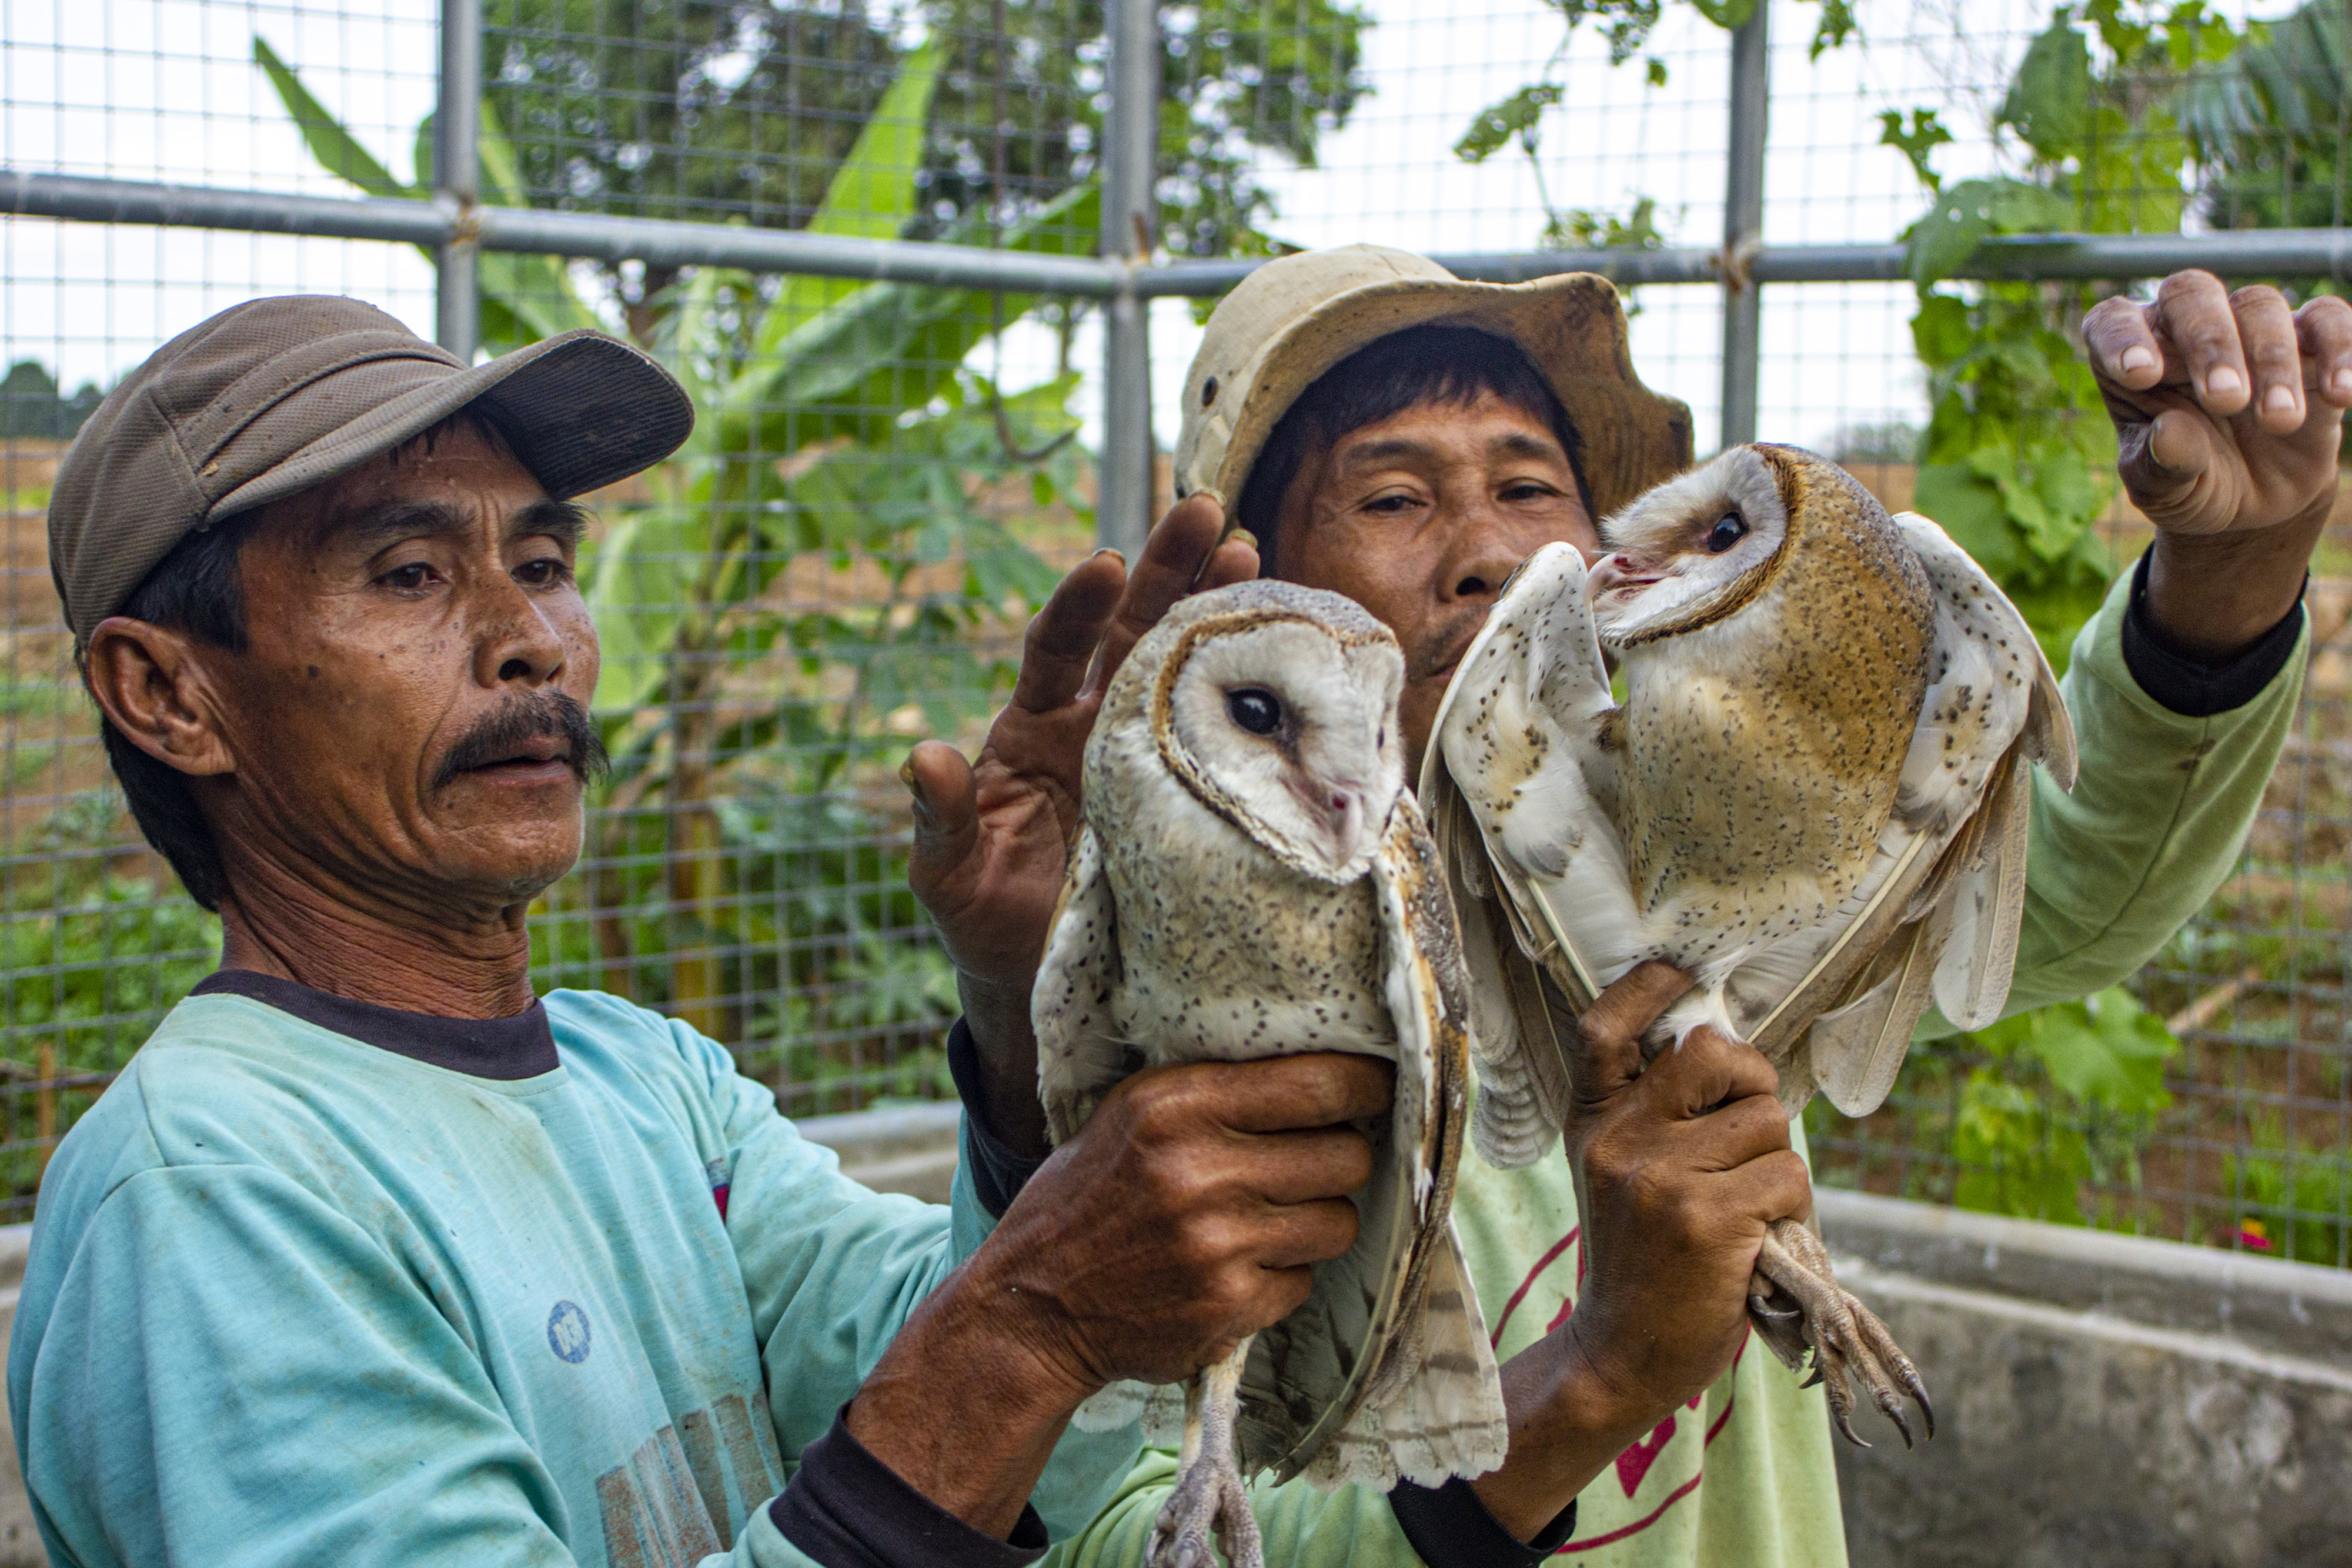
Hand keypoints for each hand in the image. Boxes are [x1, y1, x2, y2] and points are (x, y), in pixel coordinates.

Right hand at [845, 1051, 1391, 1535]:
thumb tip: (1331, 1071)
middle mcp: (1198, 1169)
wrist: (1033, 1305)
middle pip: (1345, 1157)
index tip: (1380, 1089)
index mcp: (1176, 1104)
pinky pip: (1304, 1282)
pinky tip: (1237, 1268)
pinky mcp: (1227, 1308)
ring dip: (1317, 1222)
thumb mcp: (1132, 1113)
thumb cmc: (1090, 1196)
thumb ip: (1219, 1089)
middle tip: (1317, 1163)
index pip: (1319, 1085)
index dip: (1369, 1087)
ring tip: (1271, 1220)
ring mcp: (1216, 1244)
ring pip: (1337, 1223)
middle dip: (1343, 1160)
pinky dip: (1282, 1277)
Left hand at [905, 497, 1257, 1153]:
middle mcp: (1091, 723)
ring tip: (1254, 554)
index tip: (1106, 563)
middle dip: (1166, 569)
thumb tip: (923, 754)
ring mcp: (1144, 750)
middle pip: (1131, 629)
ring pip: (1182, 662)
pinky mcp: (1187, 789)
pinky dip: (1252, 687)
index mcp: (1032, 729)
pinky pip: (1222, 727)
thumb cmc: (985, 920)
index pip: (1056, 648)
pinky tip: (1286, 648)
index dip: (1080, 606)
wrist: (1046, 976)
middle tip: (1207, 511)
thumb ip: (941, 819)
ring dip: (1215, 605)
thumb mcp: (950, 877)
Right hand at [1470, 963, 1809, 1540]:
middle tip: (1748, 1127)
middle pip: (1714, 1053)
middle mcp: (1618, 1139)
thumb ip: (1652, 1112)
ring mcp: (1661, 1178)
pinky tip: (1761, 1239)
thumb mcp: (1617, 1171)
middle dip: (1753, 1081)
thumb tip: (1725, 1045)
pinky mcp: (1708, 1220)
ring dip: (1778, 1160)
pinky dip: (1793, 1207)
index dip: (1647, 987)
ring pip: (1768, 1120)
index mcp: (1592, 1120)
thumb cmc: (1640, 1255)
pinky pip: (1788, 1176)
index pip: (1604, 1027)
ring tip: (1748, 1204)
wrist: (1623, 1352)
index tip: (1680, 973)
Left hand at [2085, 273, 2351, 658]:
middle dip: (2211, 343)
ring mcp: (2249, 329)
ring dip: (2273, 361)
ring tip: (2279, 421)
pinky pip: (2331, 321)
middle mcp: (2184, 328)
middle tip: (2227, 401)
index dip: (2122, 339)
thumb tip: (2168, 434)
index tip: (2138, 375)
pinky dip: (2342, 350)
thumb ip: (2161, 464)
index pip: (2113, 321)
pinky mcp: (2310, 341)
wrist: (2249, 505)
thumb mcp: (2164, 490)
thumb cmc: (2190, 485)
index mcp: (2131, 357)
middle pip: (2193, 294)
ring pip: (2261, 306)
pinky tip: (2342, 396)